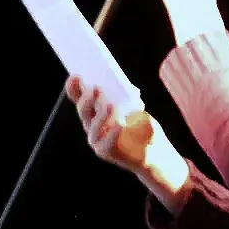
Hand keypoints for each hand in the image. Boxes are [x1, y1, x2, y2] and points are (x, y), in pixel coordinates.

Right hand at [66, 76, 191, 210]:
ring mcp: (97, 139)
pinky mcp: (105, 152)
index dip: (74, 88)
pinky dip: (113, 133)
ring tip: (110, 105)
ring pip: (93, 126)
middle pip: (83, 110)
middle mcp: (91, 124)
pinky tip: (120, 125)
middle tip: (96, 89)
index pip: (79, 97)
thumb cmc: (142, 125)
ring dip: (101, 115)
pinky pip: (106, 142)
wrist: (153, 150)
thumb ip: (127, 96)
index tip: (75, 75)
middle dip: (88, 99)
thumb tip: (122, 85)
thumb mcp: (135, 106)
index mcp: (95, 110)